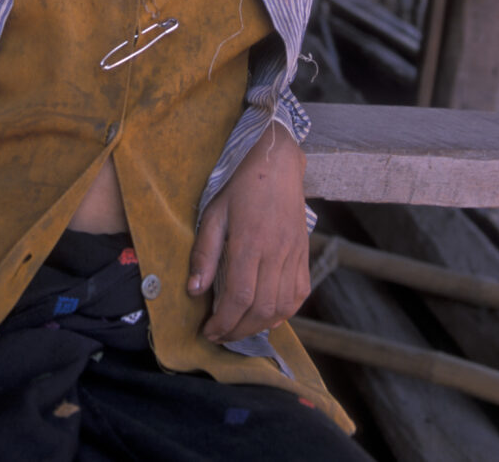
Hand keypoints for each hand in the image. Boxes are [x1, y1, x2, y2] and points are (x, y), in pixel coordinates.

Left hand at [188, 123, 309, 341]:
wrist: (277, 162)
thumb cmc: (240, 185)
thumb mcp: (213, 212)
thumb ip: (205, 252)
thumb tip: (194, 290)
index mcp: (250, 241)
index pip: (239, 296)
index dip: (224, 322)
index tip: (209, 331)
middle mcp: (276, 252)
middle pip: (261, 308)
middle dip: (238, 330)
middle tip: (220, 335)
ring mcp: (294, 254)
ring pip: (283, 306)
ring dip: (260, 326)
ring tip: (239, 328)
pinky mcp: (304, 254)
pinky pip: (299, 294)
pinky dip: (283, 312)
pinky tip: (266, 315)